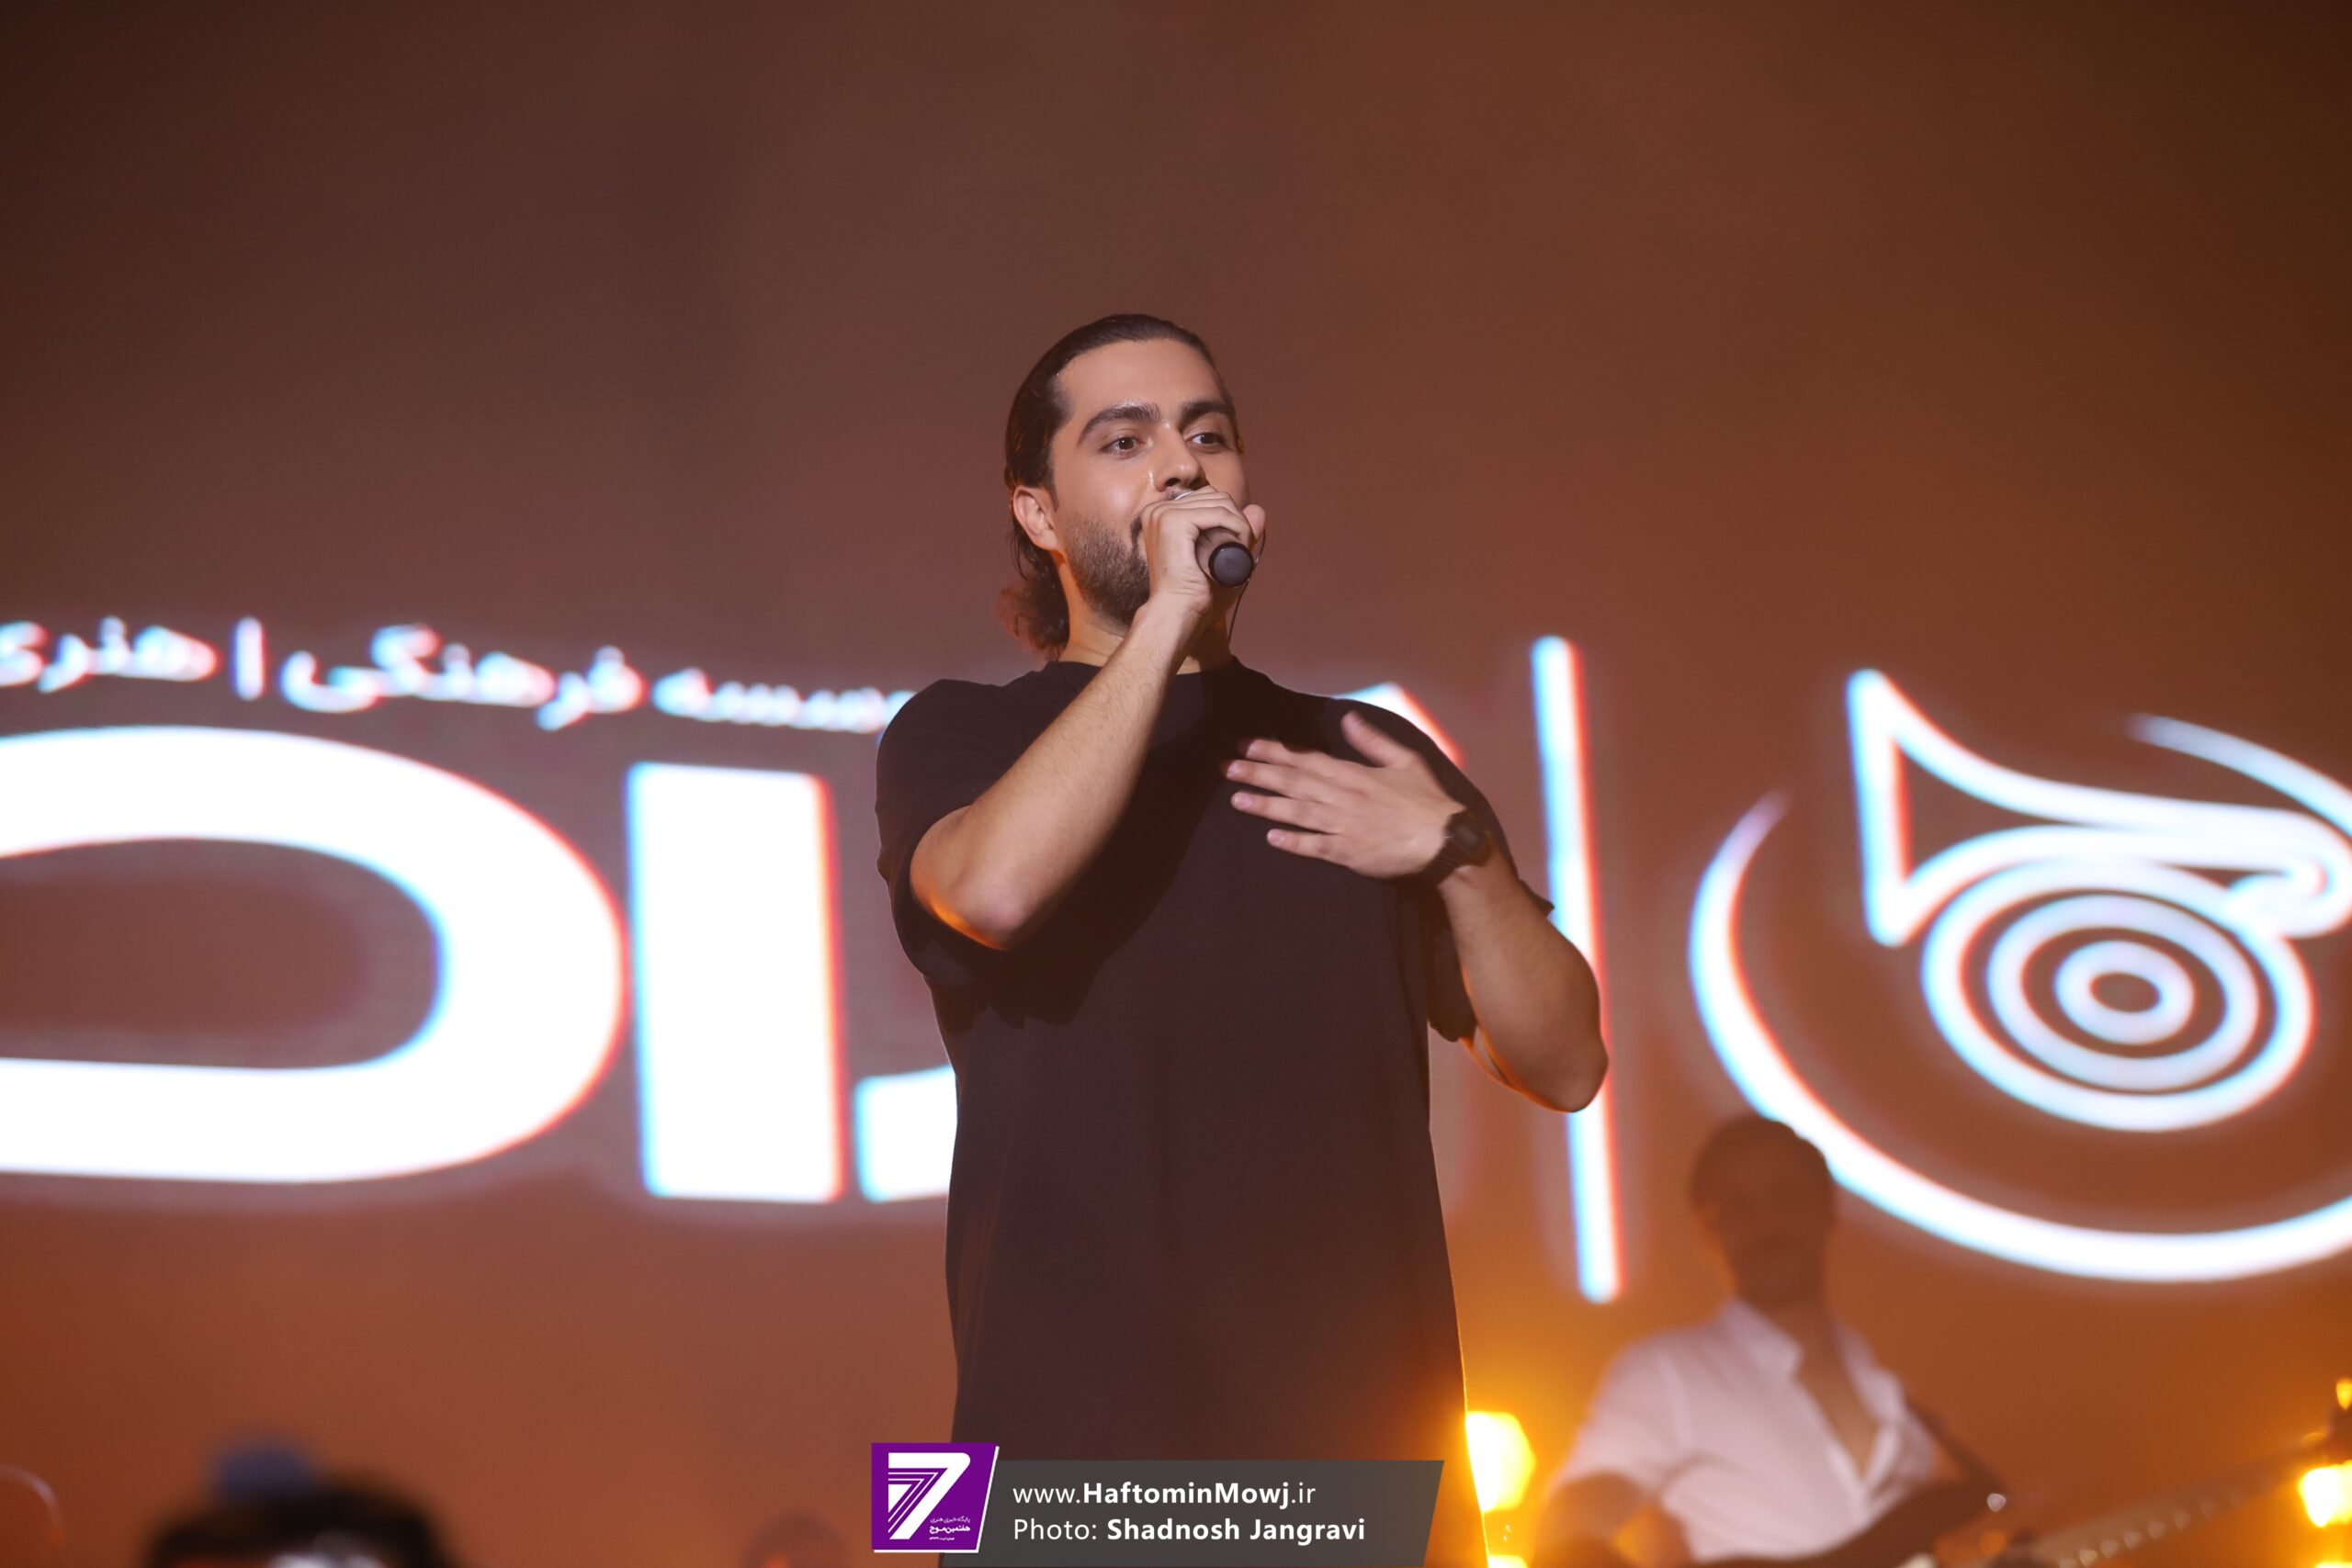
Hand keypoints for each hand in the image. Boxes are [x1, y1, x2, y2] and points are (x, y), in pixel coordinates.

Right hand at [1137, 484, 1265, 624]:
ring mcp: (1163, 513)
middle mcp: (1158, 510)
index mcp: (1161, 515)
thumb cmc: (1195, 595)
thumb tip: (1258, 509)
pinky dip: (1237, 526)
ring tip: (1241, 550)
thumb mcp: (1221, 557)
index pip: (1206, 498)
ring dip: (1240, 524)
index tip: (1237, 545)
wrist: (1177, 615)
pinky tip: (1240, 544)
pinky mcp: (1172, 521)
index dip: (1229, 516)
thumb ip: (1239, 532)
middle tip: (1242, 549)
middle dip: (1236, 519)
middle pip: (1214, 496)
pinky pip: (1218, 512)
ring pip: (1219, 502)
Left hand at [1224, 708, 1461, 878]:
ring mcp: (1344, 826)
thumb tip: (1349, 718)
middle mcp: (1343, 797)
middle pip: (1294, 783)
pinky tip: (1271, 839)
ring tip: (1237, 800)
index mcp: (1354, 775)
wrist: (1444, 841)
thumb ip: (1374, 741)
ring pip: (1298, 812)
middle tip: (1227, 768)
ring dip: (1266, 806)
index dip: (1275, 752)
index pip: (1307, 760)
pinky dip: (1293, 842)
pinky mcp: (1349, 853)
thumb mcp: (1406, 761)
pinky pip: (1316, 846)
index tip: (1247, 746)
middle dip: (1258, 773)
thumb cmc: (1426, 802)